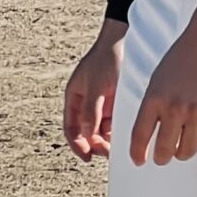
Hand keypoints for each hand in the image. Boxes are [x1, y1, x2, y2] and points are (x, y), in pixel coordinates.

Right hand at [63, 22, 126, 161]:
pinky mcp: (116, 102)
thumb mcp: (96, 86)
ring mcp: (101, 103)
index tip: (87, 156)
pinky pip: (114, 123)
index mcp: (74, 98)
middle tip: (107, 152)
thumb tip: (86, 135)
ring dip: (106, 141)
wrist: (125, 40)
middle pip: (86, 132)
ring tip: (116, 147)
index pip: (71, 128)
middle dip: (94, 145)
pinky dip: (117, 132)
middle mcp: (86, 103)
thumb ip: (90, 111)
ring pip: (101, 131)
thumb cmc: (107, 59)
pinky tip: (124, 137)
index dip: (76, 144)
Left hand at [123, 16, 196, 166]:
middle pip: (165, 152)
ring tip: (187, 141)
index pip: (140, 137)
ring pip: (188, 151)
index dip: (138, 154)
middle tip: (165, 155)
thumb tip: (153, 132)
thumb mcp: (159, 78)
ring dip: (186, 150)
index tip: (139, 160)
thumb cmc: (185, 55)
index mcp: (154, 98)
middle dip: (163, 157)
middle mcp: (174, 108)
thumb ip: (155, 104)